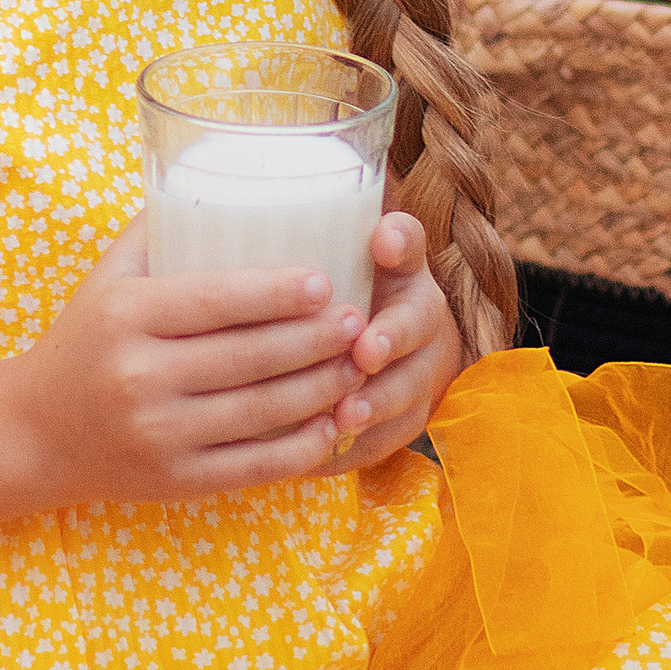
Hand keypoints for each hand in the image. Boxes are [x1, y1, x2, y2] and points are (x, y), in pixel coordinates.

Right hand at [4, 215, 383, 509]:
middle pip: (250, 356)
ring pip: (262, 412)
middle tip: (357, 319)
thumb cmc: (82, 341)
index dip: (277, 292)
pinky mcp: (176, 480)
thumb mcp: (105, 278)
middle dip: (315, 338)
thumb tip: (216, 174)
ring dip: (321, 389)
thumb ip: (156, 229)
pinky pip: (255, 466)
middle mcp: (139, 376)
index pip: (216, 299)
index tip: (325, 280)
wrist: (34, 433)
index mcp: (125, 316)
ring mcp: (160, 433)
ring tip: (357, 364)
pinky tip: (334, 425)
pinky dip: (303, 448)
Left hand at [328, 212, 467, 467]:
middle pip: (416, 325)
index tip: (381, 242)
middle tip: (365, 351)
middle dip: (391, 339)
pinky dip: (354, 449)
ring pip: (407, 389)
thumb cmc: (330, 298)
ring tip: (346, 416)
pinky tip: (319, 457)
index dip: (398, 241)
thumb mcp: (322, 261)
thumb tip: (250, 212)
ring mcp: (420, 371)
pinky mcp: (404, 421)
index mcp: (401, 267)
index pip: (407, 244)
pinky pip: (385, 441)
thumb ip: (303, 234)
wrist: (382, 350)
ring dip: (378, 403)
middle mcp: (420, 316)